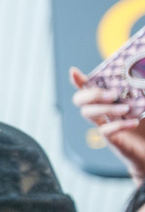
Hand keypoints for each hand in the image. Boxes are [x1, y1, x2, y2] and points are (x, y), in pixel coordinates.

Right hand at [70, 66, 144, 184]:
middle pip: (80, 100)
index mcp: (110, 101)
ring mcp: (105, 126)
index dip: (78, 81)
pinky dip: (119, 125)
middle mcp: (103, 112)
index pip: (88, 88)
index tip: (73, 71)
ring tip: (125, 108)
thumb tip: (144, 74)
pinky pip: (105, 131)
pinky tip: (133, 123)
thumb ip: (141, 90)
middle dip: (92, 94)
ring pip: (89, 114)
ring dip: (104, 108)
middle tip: (112, 94)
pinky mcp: (112, 140)